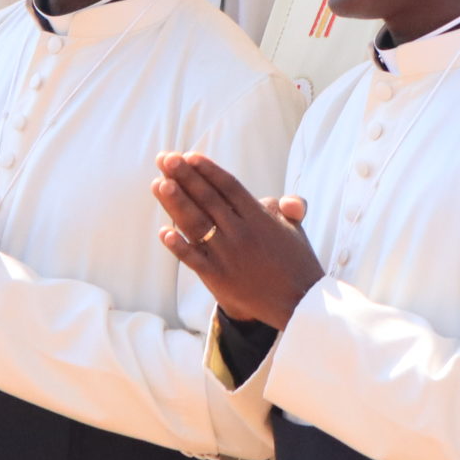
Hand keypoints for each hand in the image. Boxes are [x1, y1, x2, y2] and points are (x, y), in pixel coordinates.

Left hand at [152, 152, 320, 328]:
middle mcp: (241, 232)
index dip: (208, 170)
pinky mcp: (219, 278)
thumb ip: (289, 207)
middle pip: (208, 199)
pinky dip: (178, 247)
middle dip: (185, 177)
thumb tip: (285, 200)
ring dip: (176, 203)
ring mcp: (228, 255)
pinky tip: (163, 232)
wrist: (300, 303)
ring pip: (196, 224)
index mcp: (260, 217)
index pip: (228, 186)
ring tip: (159, 183)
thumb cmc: (297, 263)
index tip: (189, 156)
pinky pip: (194, 259)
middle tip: (166, 159)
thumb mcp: (296, 230)